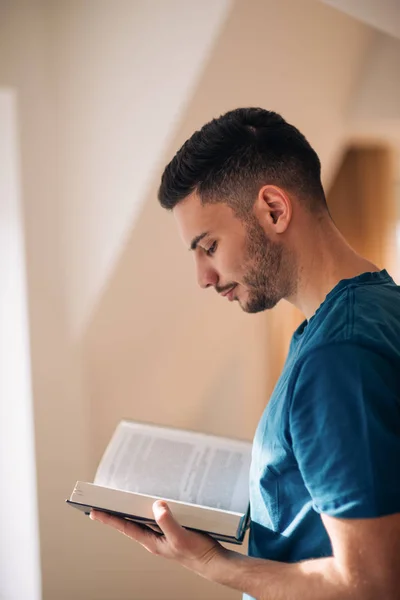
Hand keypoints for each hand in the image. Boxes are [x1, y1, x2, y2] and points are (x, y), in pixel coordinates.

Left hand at [90, 501, 224, 576]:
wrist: (213, 561)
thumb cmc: (196, 553)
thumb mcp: (180, 537)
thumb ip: (167, 522)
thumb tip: (157, 505)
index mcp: (151, 541)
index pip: (125, 526)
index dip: (109, 519)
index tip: (93, 511)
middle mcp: (153, 536)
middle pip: (130, 521)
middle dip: (116, 511)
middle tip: (101, 500)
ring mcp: (162, 532)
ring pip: (143, 517)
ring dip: (132, 507)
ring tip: (120, 497)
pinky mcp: (172, 527)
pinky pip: (157, 515)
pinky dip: (151, 506)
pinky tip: (152, 499)